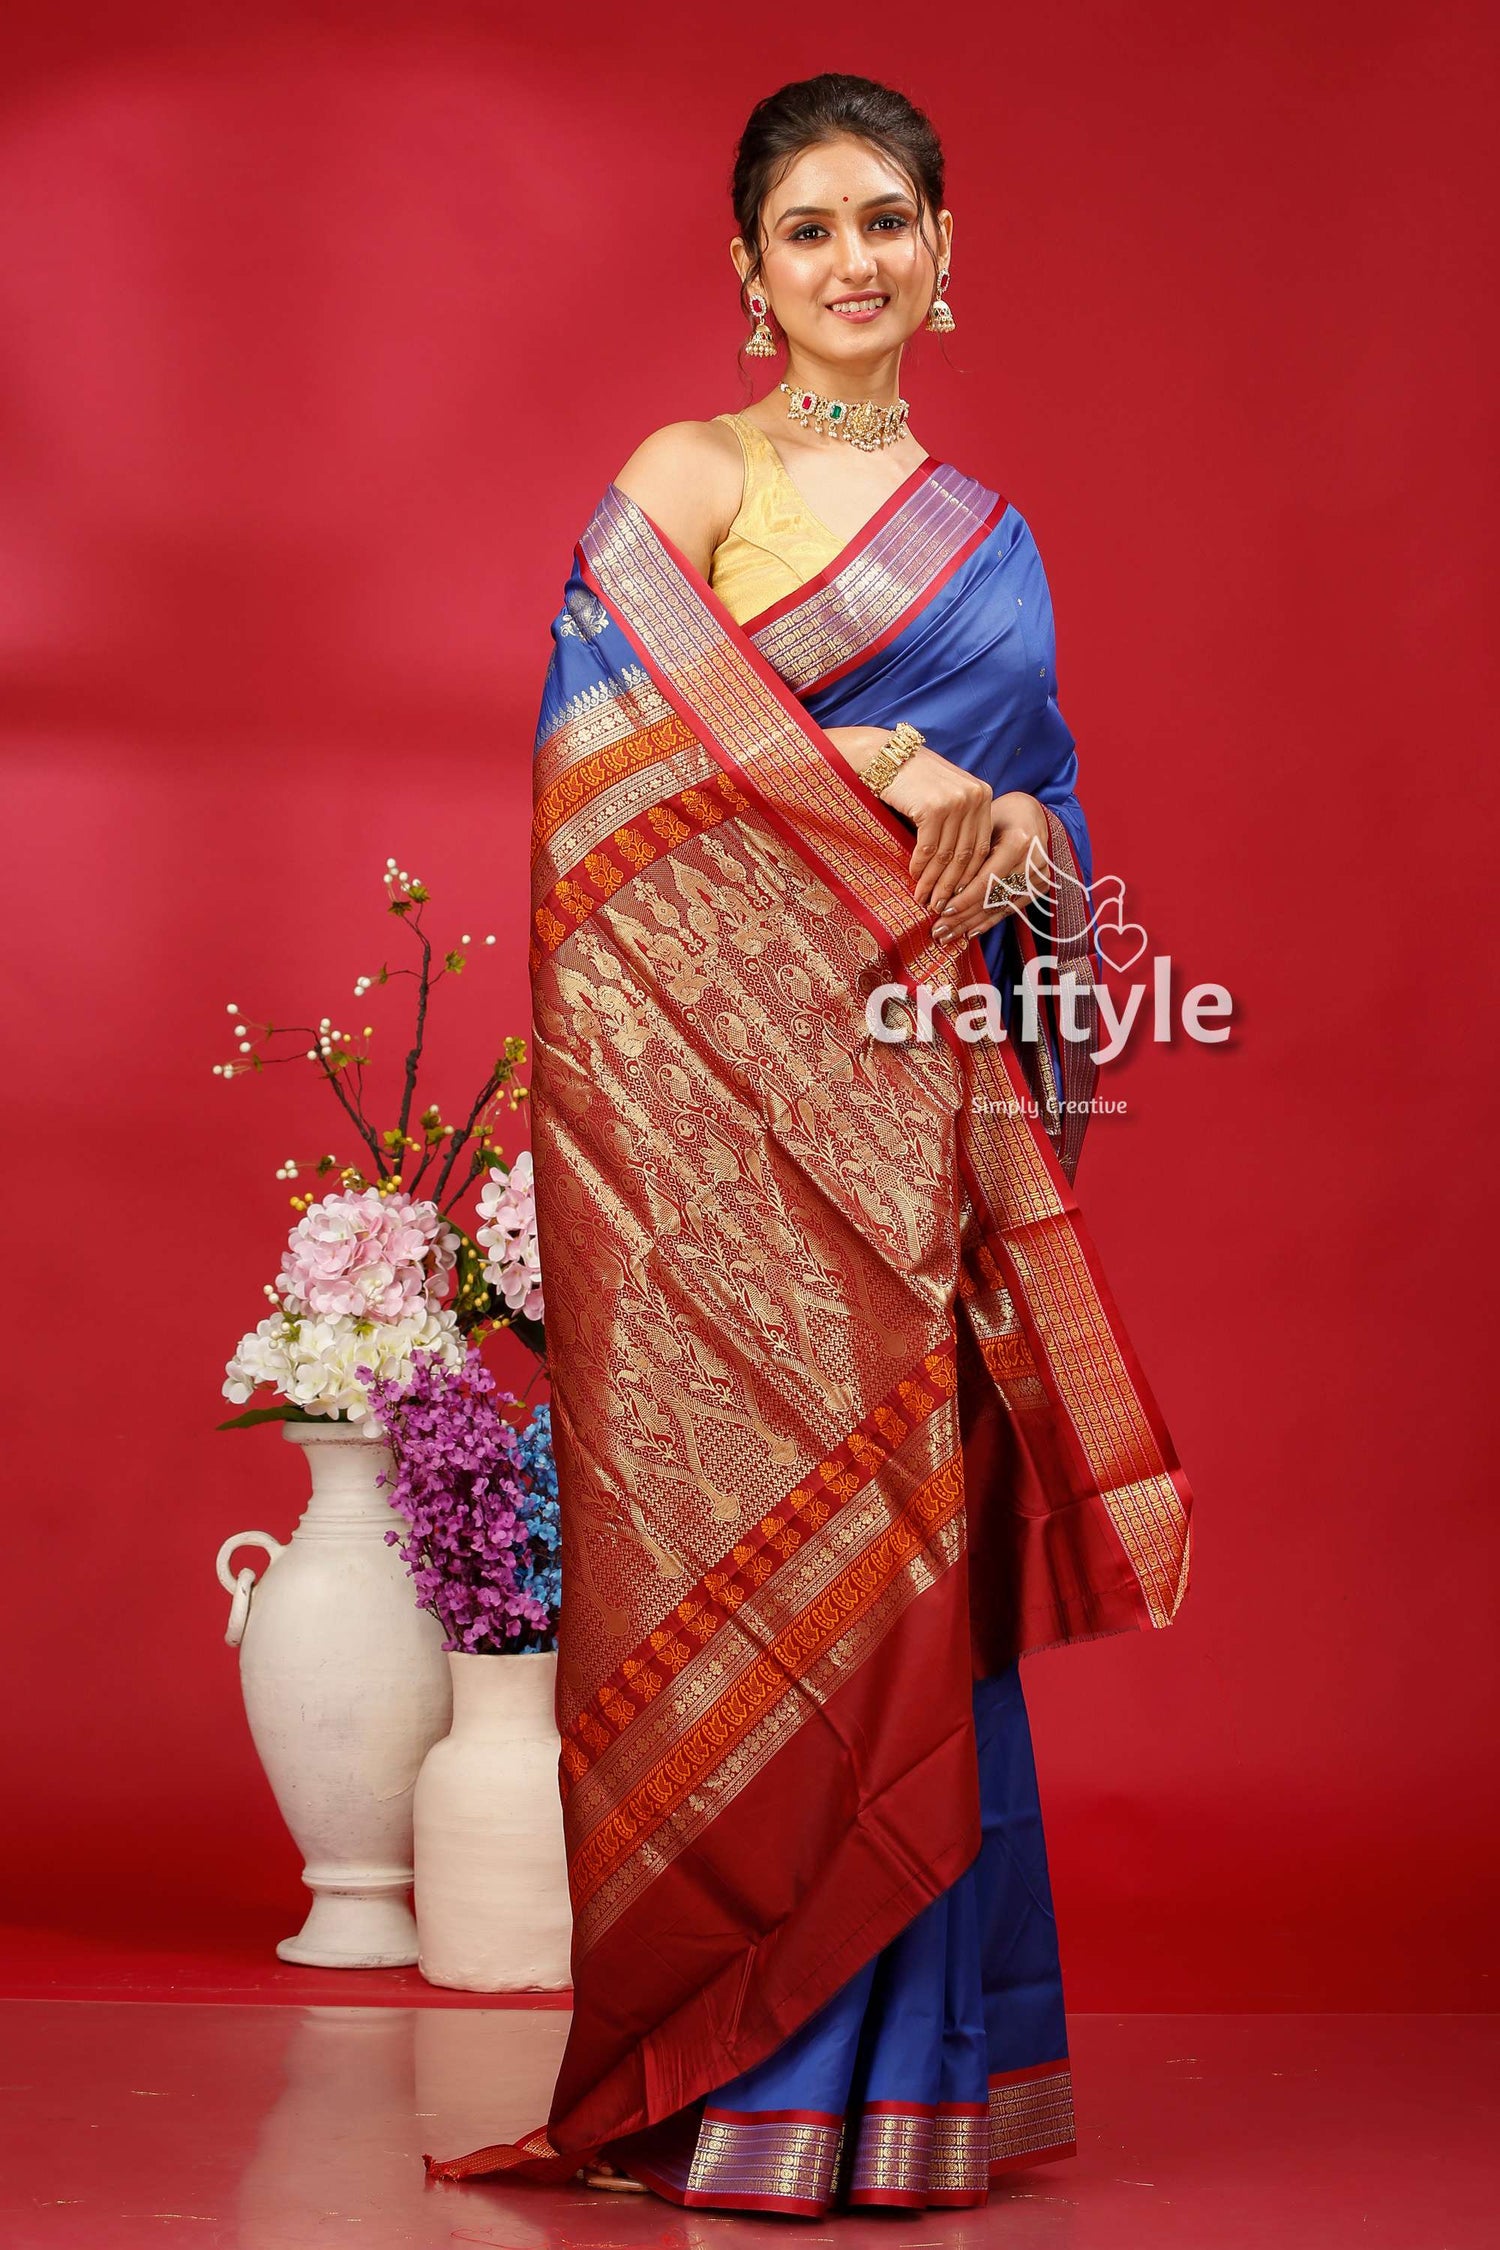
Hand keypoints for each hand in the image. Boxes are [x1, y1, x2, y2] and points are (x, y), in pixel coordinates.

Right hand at [823, 727, 993, 912]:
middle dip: (951, 885)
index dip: (969, 876)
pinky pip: (928, 848)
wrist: (884, 756)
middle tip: (939, 906)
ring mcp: (955, 801)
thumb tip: (958, 870)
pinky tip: (912, 877)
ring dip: (933, 881)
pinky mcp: (933, 807)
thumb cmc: (912, 780)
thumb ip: (958, 823)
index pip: (980, 846)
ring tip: (923, 898)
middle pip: (966, 854)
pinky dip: (920, 866)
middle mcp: (975, 796)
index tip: (957, 897)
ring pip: (947, 854)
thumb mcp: (946, 796)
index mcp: (983, 795)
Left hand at [931, 794, 1051, 942]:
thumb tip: (938, 887)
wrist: (1029, 814)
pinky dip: (988, 921)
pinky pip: (1010, 909)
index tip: (941, 912)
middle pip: (992, 898)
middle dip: (962, 918)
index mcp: (1018, 843)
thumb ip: (967, 855)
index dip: (963, 900)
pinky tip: (969, 932)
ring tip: (948, 936)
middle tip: (938, 931)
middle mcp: (1033, 862)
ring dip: (971, 924)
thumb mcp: (981, 827)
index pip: (987, 880)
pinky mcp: (1039, 886)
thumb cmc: (997, 817)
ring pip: (999, 907)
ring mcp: (1039, 876)